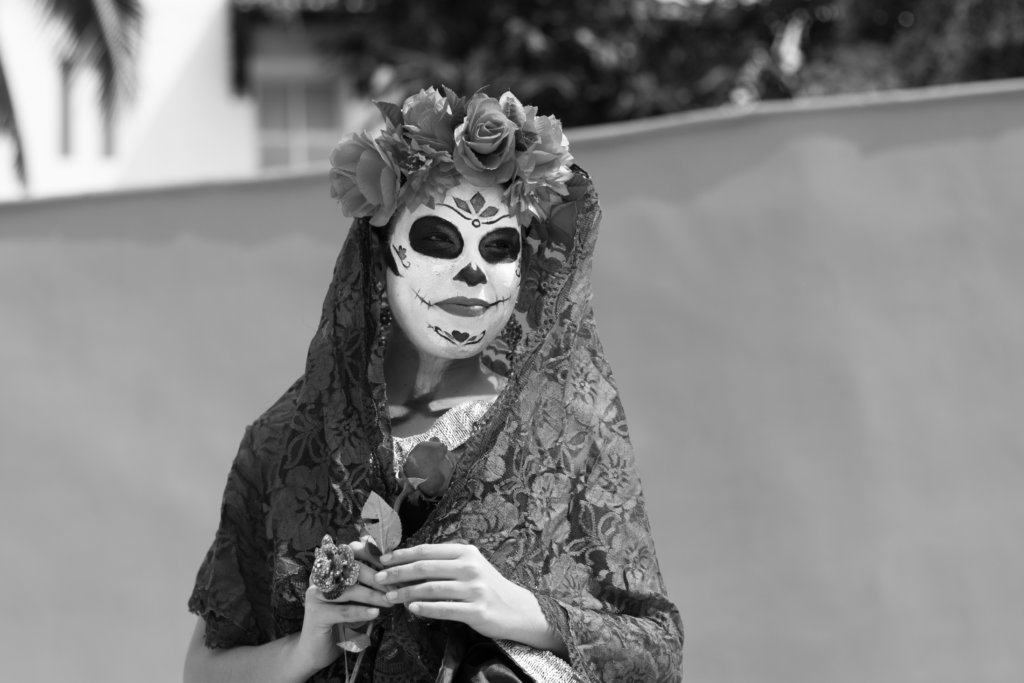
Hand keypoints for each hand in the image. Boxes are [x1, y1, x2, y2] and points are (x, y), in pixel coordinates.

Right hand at [291, 541, 390, 674]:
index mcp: (329, 569)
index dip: (371, 556)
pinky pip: (343, 611)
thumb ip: (367, 584)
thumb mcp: (355, 600)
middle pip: (351, 570)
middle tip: (395, 587)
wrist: (316, 651)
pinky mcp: (315, 614)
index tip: (391, 565)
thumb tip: (392, 572)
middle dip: (376, 578)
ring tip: (389, 601)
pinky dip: (361, 611)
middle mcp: (319, 578)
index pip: (350, 553)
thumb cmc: (340, 622)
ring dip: (372, 595)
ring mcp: (315, 595)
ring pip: (349, 591)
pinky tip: (375, 613)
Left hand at [375, 543, 564, 653]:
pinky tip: (411, 608)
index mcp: (466, 552)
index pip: (427, 550)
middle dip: (398, 573)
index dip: (402, 554)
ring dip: (405, 592)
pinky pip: (444, 608)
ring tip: (389, 597)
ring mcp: (474, 589)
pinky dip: (425, 608)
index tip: (383, 559)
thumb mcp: (470, 566)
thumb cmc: (487, 586)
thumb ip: (445, 563)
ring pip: (431, 588)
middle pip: (425, 567)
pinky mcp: (476, 610)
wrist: (516, 609)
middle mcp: (470, 567)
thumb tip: (408, 563)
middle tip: (379, 578)